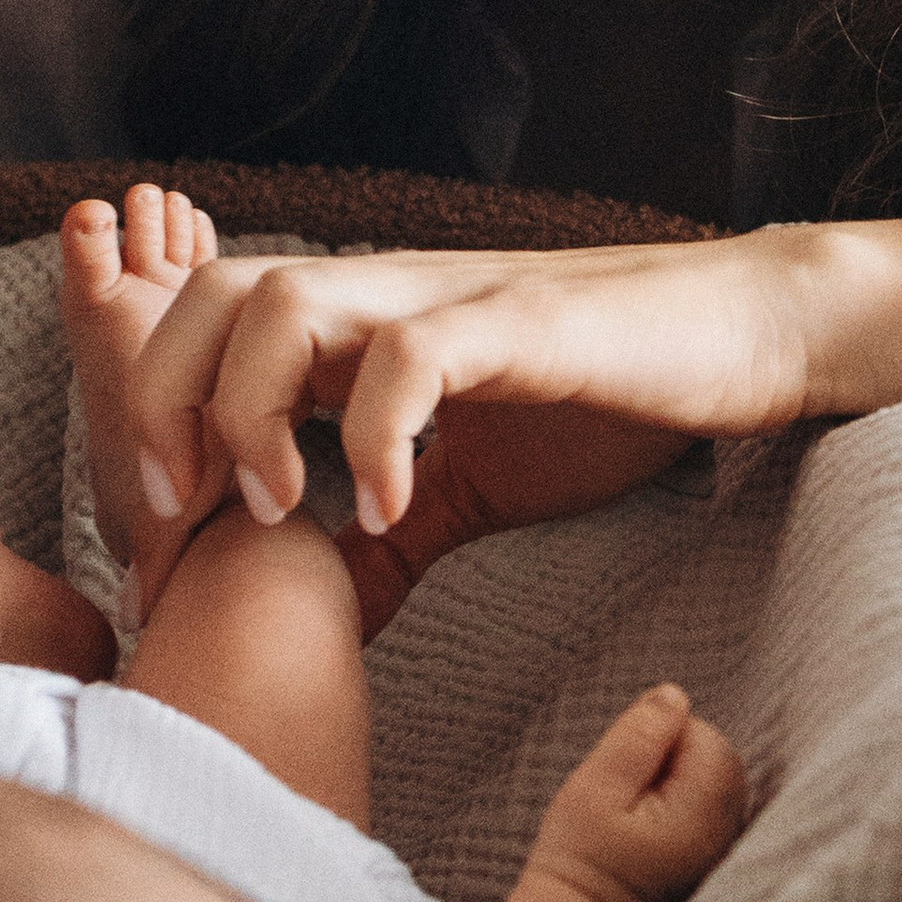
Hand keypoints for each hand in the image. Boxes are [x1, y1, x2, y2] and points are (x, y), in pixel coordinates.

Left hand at [129, 219, 901, 537]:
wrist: (743, 335)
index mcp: (362, 324)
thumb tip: (324, 611)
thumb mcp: (472, 484)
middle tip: (180, 510)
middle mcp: (385, 291)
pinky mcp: (519, 321)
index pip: (209, 325)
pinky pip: (414, 354)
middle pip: (214, 292)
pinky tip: (389, 506)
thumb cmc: (609, 399)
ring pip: (285, 299)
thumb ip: (392, 531)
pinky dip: (375, 434)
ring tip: (275, 506)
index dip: (158, 410)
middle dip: (166, 397)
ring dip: (251, 407)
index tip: (163, 525)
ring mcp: (448, 296)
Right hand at [529, 685, 747, 901]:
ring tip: (635, 804)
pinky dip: (683, 801)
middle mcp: (721, 832)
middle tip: (629, 783)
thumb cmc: (581, 854)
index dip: (665, 733)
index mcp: (700, 811)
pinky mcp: (706, 860)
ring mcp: (717, 849)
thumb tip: (675, 694)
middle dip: (678, 753)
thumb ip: (638, 736)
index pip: (707, 739)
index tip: (626, 763)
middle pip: (720, 760)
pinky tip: (646, 821)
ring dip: (680, 777)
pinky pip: (709, 809)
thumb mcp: (598, 785)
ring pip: (716, 784)